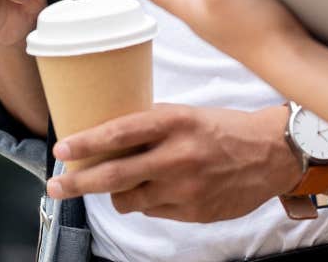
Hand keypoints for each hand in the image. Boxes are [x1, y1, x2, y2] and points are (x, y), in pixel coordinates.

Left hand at [45, 104, 300, 221]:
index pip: (119, 133)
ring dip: (116, 194)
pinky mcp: (193, 212)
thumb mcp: (188, 114)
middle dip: (77, 183)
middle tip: (55, 186)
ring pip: (128, 200)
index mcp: (174, 122)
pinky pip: (152, 211)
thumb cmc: (227, 129)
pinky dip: (147, 202)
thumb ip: (152, 125)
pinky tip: (159, 190)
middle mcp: (177, 156)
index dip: (85, 143)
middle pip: (114, 175)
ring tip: (118, 185)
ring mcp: (185, 188)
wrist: (272, 154)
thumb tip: (110, 135)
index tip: (61, 150)